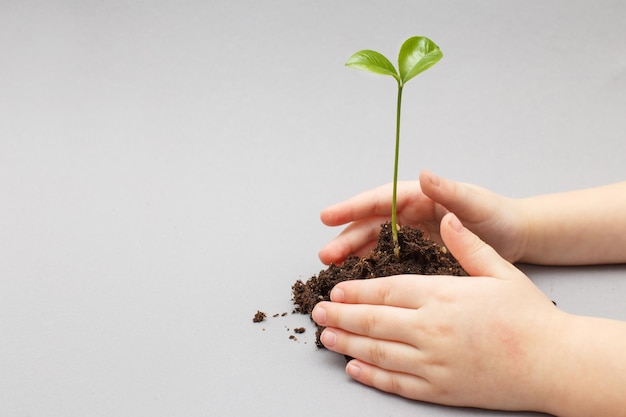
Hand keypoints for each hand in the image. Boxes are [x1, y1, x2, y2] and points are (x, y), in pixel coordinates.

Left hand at [312, 213, 562, 411]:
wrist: (554, 362)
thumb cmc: (528, 315)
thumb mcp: (499, 270)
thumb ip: (467, 244)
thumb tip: (446, 217)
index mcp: (442, 295)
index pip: (385, 289)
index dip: (355, 289)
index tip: (335, 288)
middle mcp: (430, 328)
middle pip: (373, 319)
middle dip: (340, 314)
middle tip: (317, 311)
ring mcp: (433, 361)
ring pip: (377, 350)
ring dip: (346, 342)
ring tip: (326, 336)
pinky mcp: (439, 388)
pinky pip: (396, 382)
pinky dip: (370, 375)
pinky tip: (353, 368)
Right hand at [318, 170, 527, 265]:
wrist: (515, 238)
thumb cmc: (497, 216)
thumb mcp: (474, 202)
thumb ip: (449, 190)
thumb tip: (425, 174)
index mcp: (418, 198)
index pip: (379, 200)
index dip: (352, 208)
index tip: (328, 216)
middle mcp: (410, 216)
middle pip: (370, 226)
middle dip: (346, 239)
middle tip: (326, 256)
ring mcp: (412, 236)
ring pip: (374, 245)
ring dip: (353, 257)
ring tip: (333, 272)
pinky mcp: (417, 255)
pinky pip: (388, 261)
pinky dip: (371, 270)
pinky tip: (358, 282)